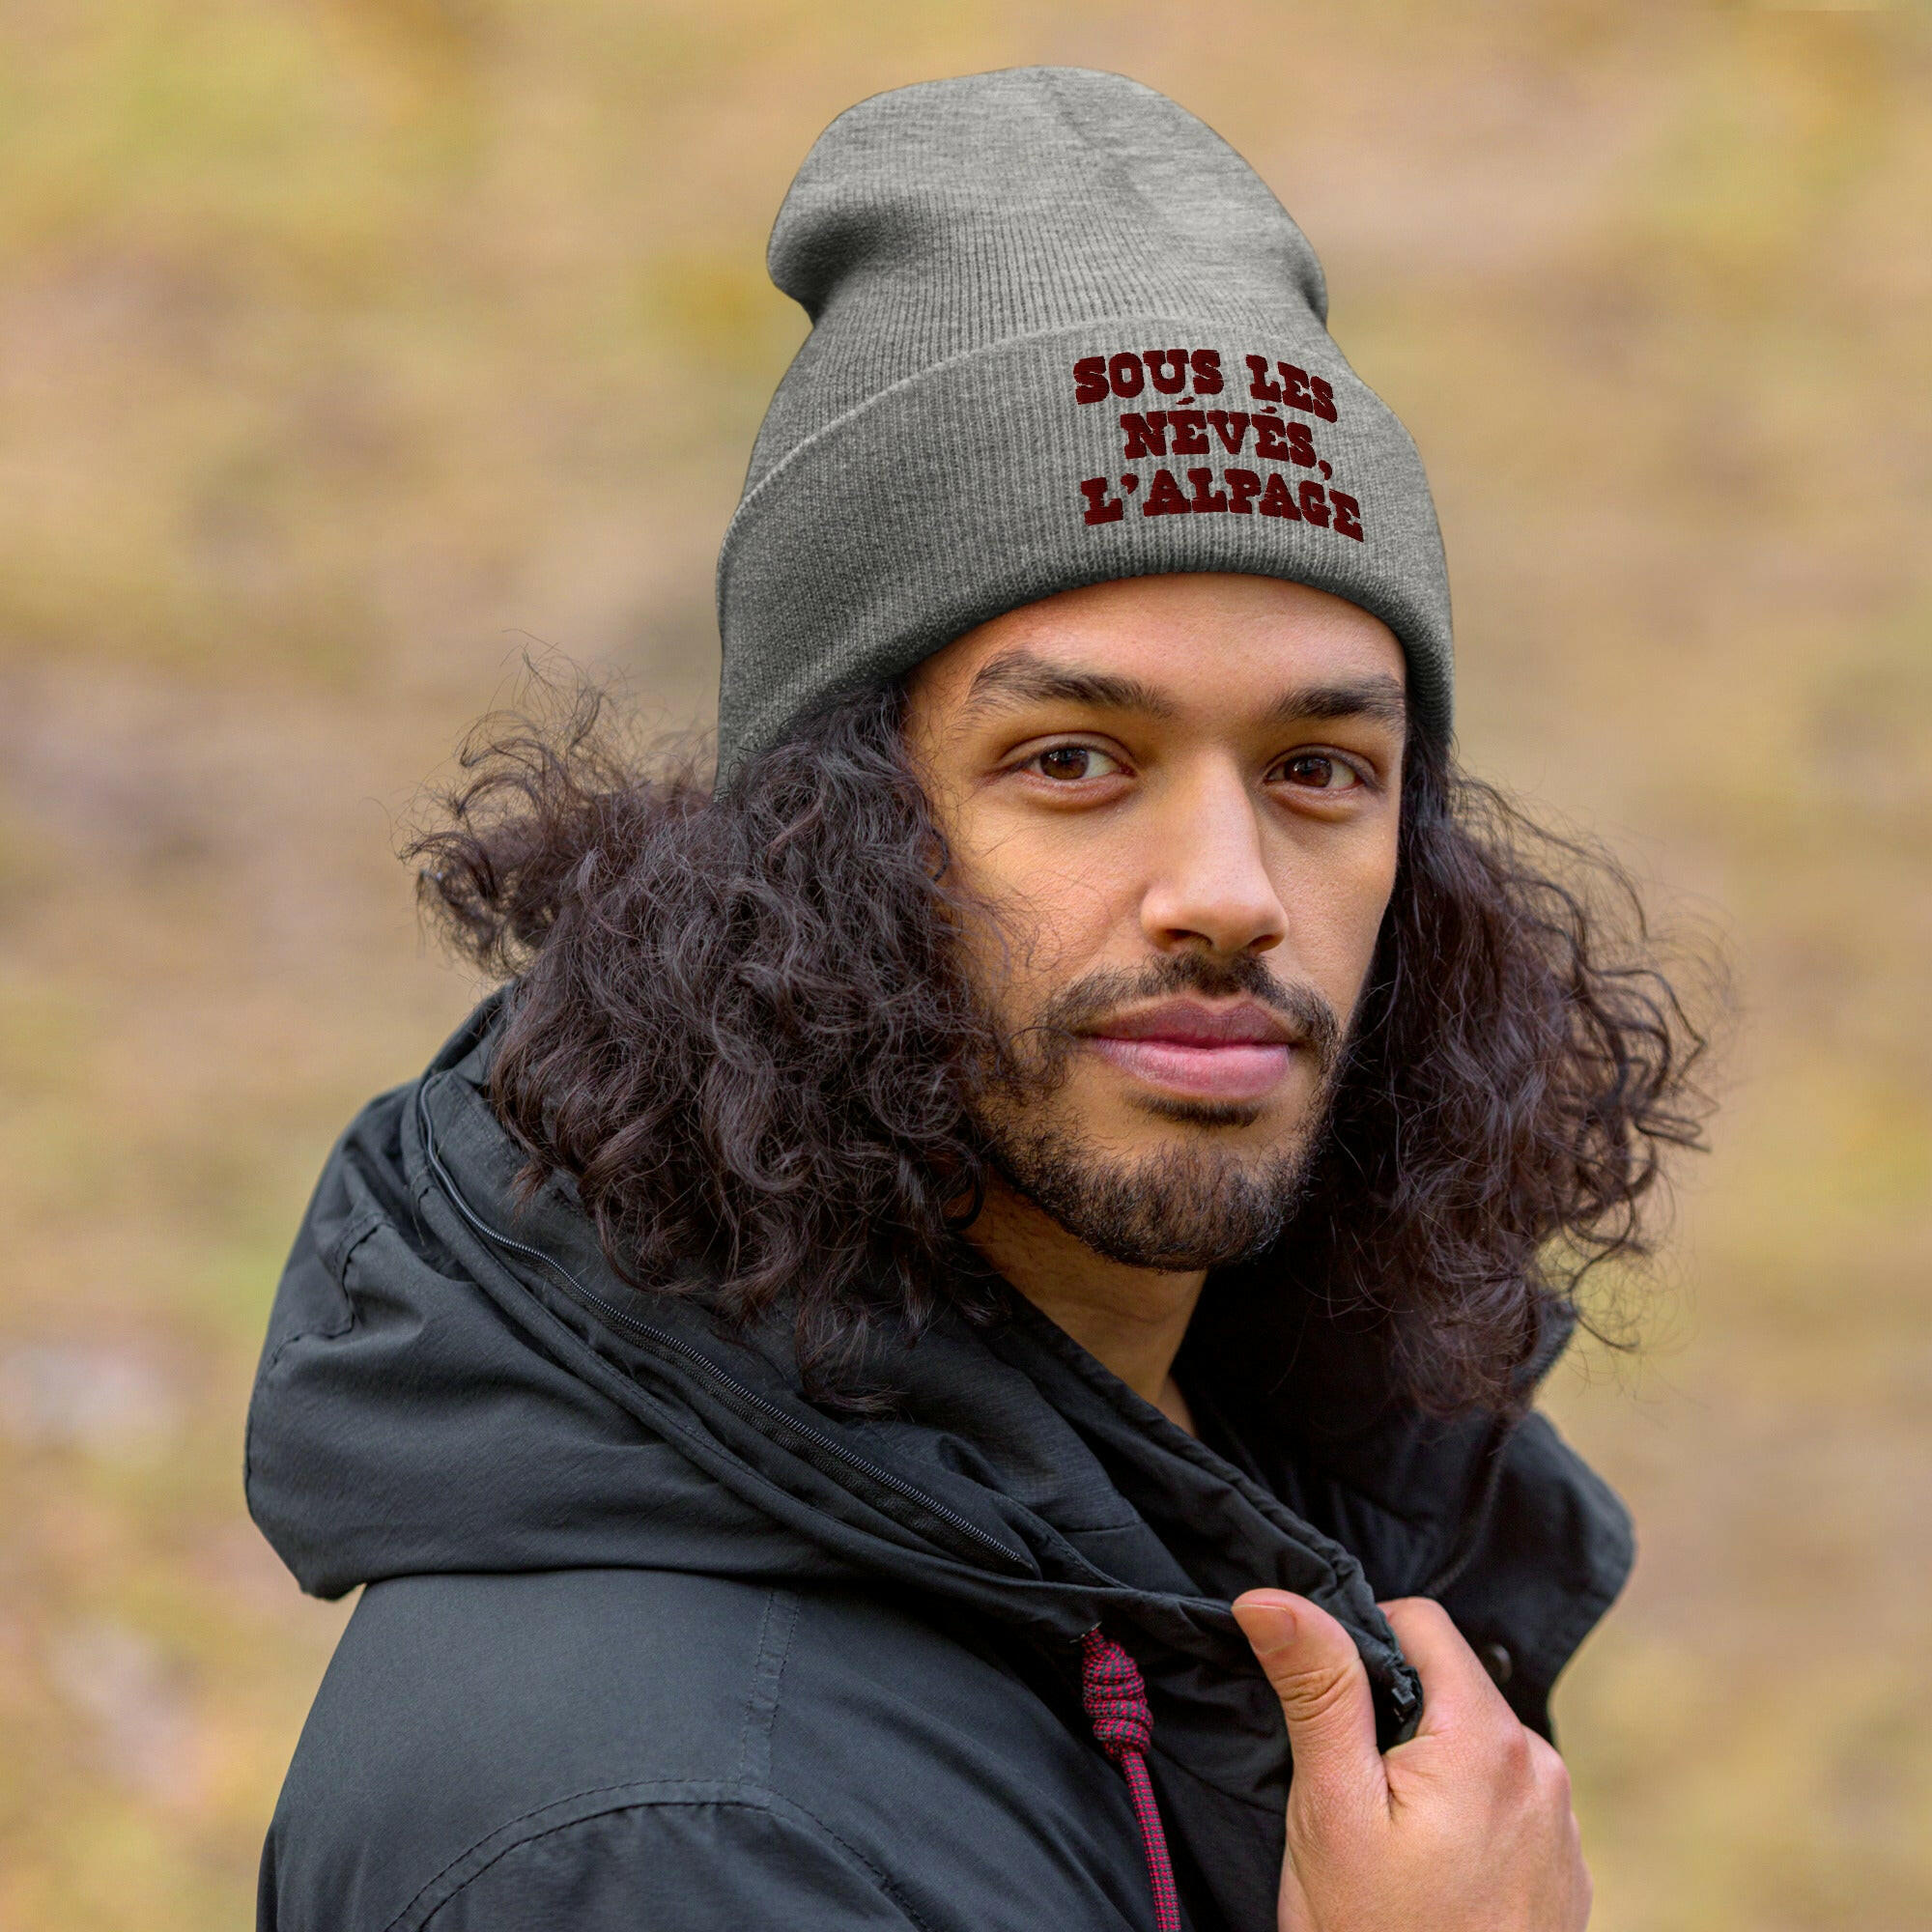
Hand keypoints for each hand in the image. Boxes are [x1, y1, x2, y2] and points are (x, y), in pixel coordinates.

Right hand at [1232, 1591, 1590, 1931]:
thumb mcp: (1330, 1808)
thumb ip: (1317, 1688)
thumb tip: (1272, 1595)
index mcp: (1489, 1739)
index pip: (1421, 1622)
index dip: (1359, 1643)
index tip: (1324, 1709)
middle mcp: (1543, 1769)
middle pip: (1449, 1684)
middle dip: (1392, 1714)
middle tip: (1347, 1791)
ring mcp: (1562, 1826)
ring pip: (1475, 1744)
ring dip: (1428, 1765)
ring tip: (1386, 1843)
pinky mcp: (1564, 1873)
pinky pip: (1504, 1802)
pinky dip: (1462, 1814)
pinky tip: (1428, 1876)